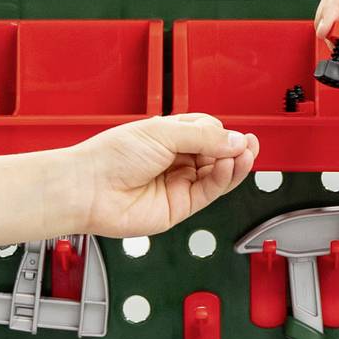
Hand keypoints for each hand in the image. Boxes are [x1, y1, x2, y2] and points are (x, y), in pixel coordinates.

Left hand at [56, 115, 257, 238]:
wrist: (90, 188)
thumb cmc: (111, 157)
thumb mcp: (162, 133)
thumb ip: (202, 137)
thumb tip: (234, 141)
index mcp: (167, 136)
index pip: (207, 132)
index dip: (221, 133)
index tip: (232, 132)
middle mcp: (175, 159)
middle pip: (216, 154)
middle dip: (233, 149)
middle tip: (248, 144)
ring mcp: (178, 183)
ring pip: (217, 174)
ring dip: (235, 164)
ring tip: (247, 154)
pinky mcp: (180, 206)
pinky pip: (210, 191)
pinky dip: (224, 178)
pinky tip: (230, 166)